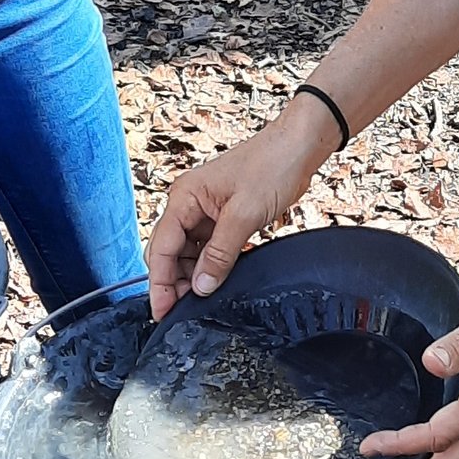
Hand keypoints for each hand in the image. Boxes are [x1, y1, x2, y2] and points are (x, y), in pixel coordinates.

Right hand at [145, 116, 324, 317]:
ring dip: (193, 274)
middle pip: (169, 251)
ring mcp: (205, 209)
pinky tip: (218, 280)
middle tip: (182, 312)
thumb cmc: (272, 165)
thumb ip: (220, 253)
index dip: (160, 283)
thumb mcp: (245, 214)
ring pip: (188, 251)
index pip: (162, 248)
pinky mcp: (223, 214)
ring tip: (202, 299)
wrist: (298, 146)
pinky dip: (210, 263)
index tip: (162, 311)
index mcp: (184, 198)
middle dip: (173, 281)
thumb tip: (201, 286)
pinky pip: (208, 246)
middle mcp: (188, 203)